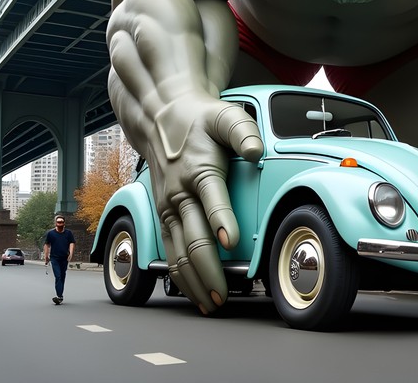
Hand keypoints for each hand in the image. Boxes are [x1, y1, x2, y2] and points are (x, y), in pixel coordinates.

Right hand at [109, 78, 262, 314]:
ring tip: (212, 302)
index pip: (212, 199)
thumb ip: (243, 131)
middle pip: (193, 238)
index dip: (222, 221)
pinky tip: (193, 292)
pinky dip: (180, 275)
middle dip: (209, 269)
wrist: (162, 118)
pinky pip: (169, 252)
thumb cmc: (200, 120)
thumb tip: (256, 150)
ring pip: (177, 253)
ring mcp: (168, 208)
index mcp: (199, 171)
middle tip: (225, 292)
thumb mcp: (225, 116)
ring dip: (194, 280)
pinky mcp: (163, 216)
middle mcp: (179, 194)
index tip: (232, 241)